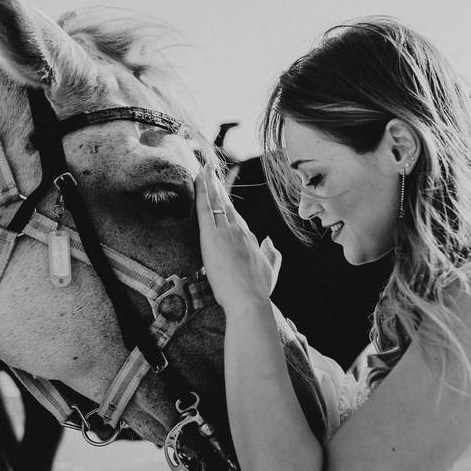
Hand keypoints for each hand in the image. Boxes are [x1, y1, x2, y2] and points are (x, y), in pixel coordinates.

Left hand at [195, 166, 277, 312]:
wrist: (249, 300)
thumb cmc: (258, 291)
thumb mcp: (270, 270)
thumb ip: (272, 254)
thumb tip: (269, 240)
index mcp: (251, 239)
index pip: (236, 217)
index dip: (227, 203)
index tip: (222, 193)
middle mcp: (239, 230)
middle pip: (226, 204)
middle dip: (218, 187)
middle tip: (210, 170)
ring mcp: (226, 231)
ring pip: (216, 201)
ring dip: (210, 183)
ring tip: (204, 169)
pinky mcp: (212, 236)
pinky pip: (205, 208)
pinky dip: (202, 190)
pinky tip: (198, 177)